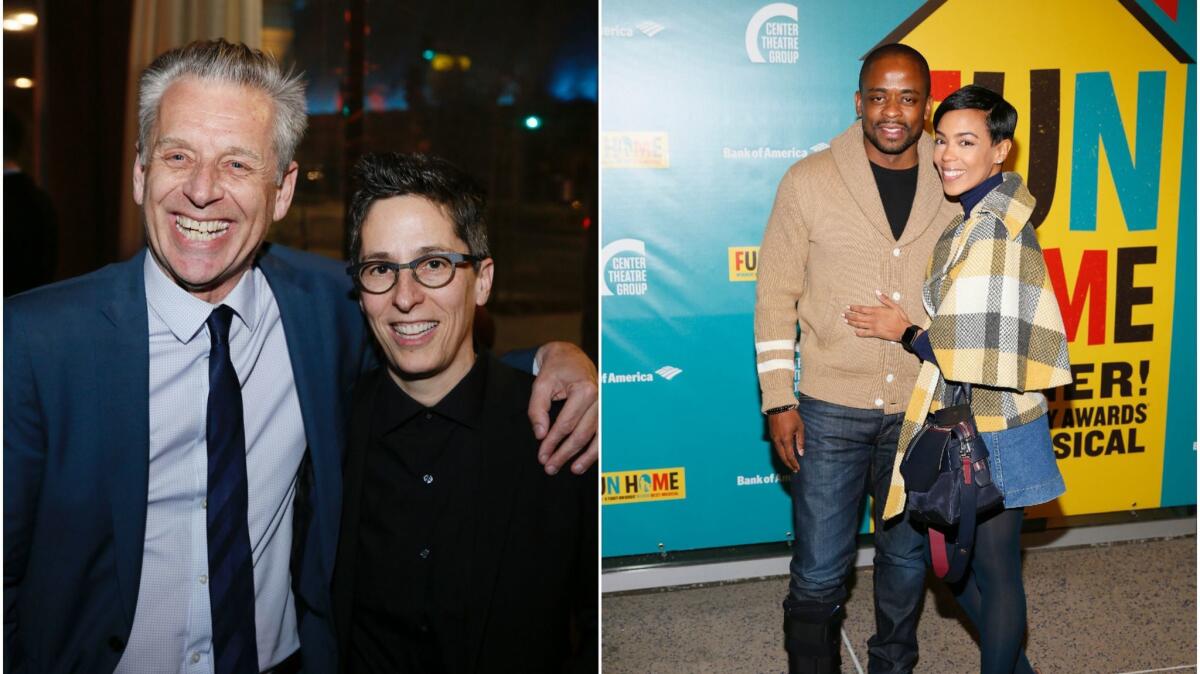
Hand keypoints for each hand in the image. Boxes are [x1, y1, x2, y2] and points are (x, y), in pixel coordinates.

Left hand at [529, 342, 597, 474]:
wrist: (570, 356)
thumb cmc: (556, 369)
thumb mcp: (541, 384)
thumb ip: (538, 409)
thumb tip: (540, 435)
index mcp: (584, 390)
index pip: (566, 424)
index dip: (553, 442)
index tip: (542, 455)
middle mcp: (600, 399)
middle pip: (581, 434)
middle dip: (565, 453)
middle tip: (550, 467)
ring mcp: (605, 406)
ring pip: (596, 437)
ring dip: (584, 457)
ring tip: (572, 469)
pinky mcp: (605, 411)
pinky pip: (601, 434)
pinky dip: (594, 450)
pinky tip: (584, 461)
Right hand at [768, 409, 803, 471]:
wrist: (779, 406)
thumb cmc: (791, 415)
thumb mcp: (799, 428)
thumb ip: (800, 441)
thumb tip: (801, 453)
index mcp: (785, 439)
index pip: (789, 456)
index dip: (793, 463)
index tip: (797, 468)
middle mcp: (778, 440)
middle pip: (782, 456)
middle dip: (788, 464)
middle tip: (793, 469)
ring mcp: (773, 438)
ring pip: (778, 452)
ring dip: (784, 459)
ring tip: (790, 463)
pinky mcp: (771, 434)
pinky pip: (776, 446)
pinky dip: (780, 452)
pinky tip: (784, 453)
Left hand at [844, 291, 911, 341]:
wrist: (904, 330)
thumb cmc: (900, 317)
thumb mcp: (894, 305)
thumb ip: (885, 299)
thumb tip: (877, 292)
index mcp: (877, 311)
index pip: (862, 309)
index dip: (854, 308)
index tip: (848, 307)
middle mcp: (873, 319)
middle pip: (858, 317)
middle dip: (849, 315)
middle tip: (843, 314)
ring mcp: (873, 326)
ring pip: (859, 324)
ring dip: (851, 322)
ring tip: (845, 320)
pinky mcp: (875, 333)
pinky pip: (865, 333)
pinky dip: (859, 332)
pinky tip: (855, 332)